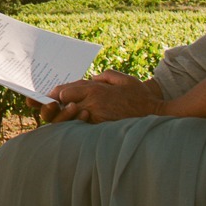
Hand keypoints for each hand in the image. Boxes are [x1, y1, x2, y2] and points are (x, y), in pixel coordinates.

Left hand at [40, 72, 163, 124]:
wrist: (156, 116)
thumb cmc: (141, 97)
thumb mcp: (125, 80)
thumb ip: (107, 76)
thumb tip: (92, 79)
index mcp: (96, 90)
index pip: (66, 91)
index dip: (56, 94)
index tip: (52, 96)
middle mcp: (93, 104)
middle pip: (64, 104)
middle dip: (54, 105)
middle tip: (48, 106)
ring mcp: (96, 118)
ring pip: (70, 118)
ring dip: (63, 116)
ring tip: (59, 115)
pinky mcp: (100, 129)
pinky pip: (82, 128)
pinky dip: (75, 125)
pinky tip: (73, 124)